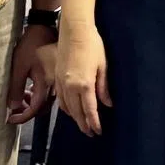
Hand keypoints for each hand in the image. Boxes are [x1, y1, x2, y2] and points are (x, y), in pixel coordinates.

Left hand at [7, 25, 58, 125]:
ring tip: (21, 97)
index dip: (22, 116)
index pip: (36, 108)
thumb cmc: (31, 45)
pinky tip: (30, 89)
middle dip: (28, 111)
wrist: (44, 27)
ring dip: (33, 103)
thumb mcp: (19, 67)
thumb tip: (13, 108)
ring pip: (47, 100)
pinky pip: (50, 91)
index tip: (10, 118)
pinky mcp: (59, 73)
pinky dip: (39, 95)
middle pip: (43, 107)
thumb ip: (16, 89)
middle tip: (14, 109)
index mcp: (47, 83)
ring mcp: (59, 78)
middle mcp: (57, 84)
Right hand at [55, 20, 111, 136]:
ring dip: (74, 118)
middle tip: (90, 133)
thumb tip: (108, 103)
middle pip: (77, 113)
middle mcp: (71, 87)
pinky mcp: (56, 79)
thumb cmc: (93, 45)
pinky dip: (66, 108)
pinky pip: (60, 100)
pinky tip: (71, 110)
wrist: (74, 31)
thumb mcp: (103, 65)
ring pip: (67, 108)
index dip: (94, 122)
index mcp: (85, 84)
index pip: (90, 110)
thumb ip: (104, 86)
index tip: (98, 131)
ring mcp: (61, 84)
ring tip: (82, 124)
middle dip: (84, 125)